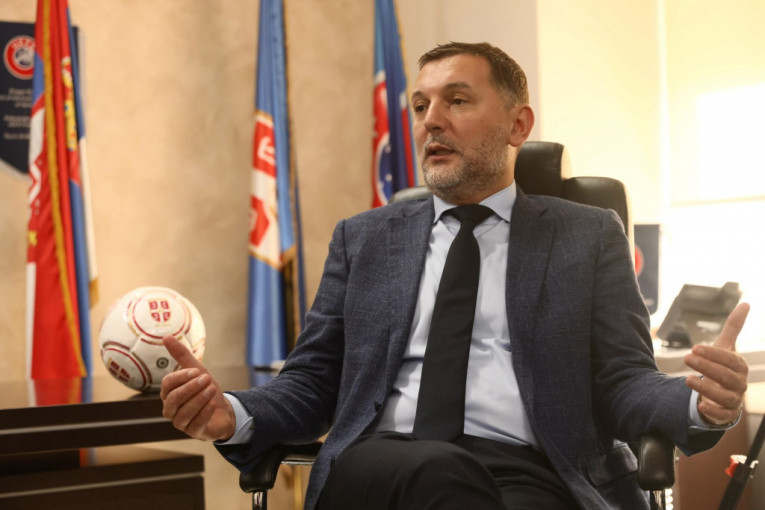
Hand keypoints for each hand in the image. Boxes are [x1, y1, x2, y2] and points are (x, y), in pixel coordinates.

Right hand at [159, 335, 235, 440]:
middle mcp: (171, 409)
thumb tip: (166, 337)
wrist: (223, 410)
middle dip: (192, 387)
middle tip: (207, 378)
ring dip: (200, 399)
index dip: (182, 377)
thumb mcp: (197, 371)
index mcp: (169, 394)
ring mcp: (181, 423)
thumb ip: (181, 355)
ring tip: (212, 389)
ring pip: (184, 412)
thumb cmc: (205, 390)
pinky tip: (213, 404)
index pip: (168, 384)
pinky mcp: (194, 432)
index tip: (197, 371)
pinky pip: (196, 423)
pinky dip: (205, 412)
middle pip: (175, 398)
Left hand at [684, 303, 749, 425]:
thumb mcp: (725, 347)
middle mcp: (739, 383)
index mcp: (739, 366)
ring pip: (724, 396)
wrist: (722, 393)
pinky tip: (700, 405)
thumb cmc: (723, 367)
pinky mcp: (726, 414)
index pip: (729, 359)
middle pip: (726, 376)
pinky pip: (722, 415)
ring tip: (686, 379)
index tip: (694, 348)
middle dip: (706, 367)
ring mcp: (734, 400)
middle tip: (687, 357)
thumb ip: (733, 327)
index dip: (713, 354)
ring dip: (705, 388)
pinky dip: (712, 410)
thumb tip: (745, 303)